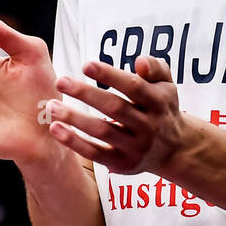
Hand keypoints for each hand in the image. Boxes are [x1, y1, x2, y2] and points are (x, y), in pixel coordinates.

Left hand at [46, 55, 184, 174]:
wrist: (175, 149)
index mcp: (159, 102)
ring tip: (51, 106)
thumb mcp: (167, 84)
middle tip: (60, 81)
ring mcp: (136, 147)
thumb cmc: (162, 108)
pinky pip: (96, 153)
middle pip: (114, 108)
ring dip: (75, 119)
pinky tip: (56, 129)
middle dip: (86, 94)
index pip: (133, 87)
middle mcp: (149, 125)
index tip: (85, 65)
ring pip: (102, 132)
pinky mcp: (123, 164)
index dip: (109, 75)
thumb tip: (138, 62)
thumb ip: (155, 67)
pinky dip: (75, 142)